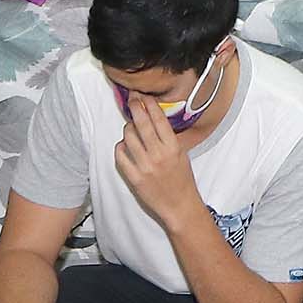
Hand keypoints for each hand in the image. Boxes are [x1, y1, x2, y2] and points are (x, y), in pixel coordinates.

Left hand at [113, 93, 206, 229]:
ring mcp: (145, 166)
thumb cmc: (182, 179)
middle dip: (135, 107)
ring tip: (131, 128)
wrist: (180, 205)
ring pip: (128, 137)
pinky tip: (125, 146)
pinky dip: (121, 147)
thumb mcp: (181, 153)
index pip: (158, 118)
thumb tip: (151, 117)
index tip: (144, 96)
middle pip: (141, 123)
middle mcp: (159, 155)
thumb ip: (167, 137)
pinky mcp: (134, 177)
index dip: (149, 104)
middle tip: (132, 99)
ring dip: (128, 129)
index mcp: (173, 147)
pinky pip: (120, 155)